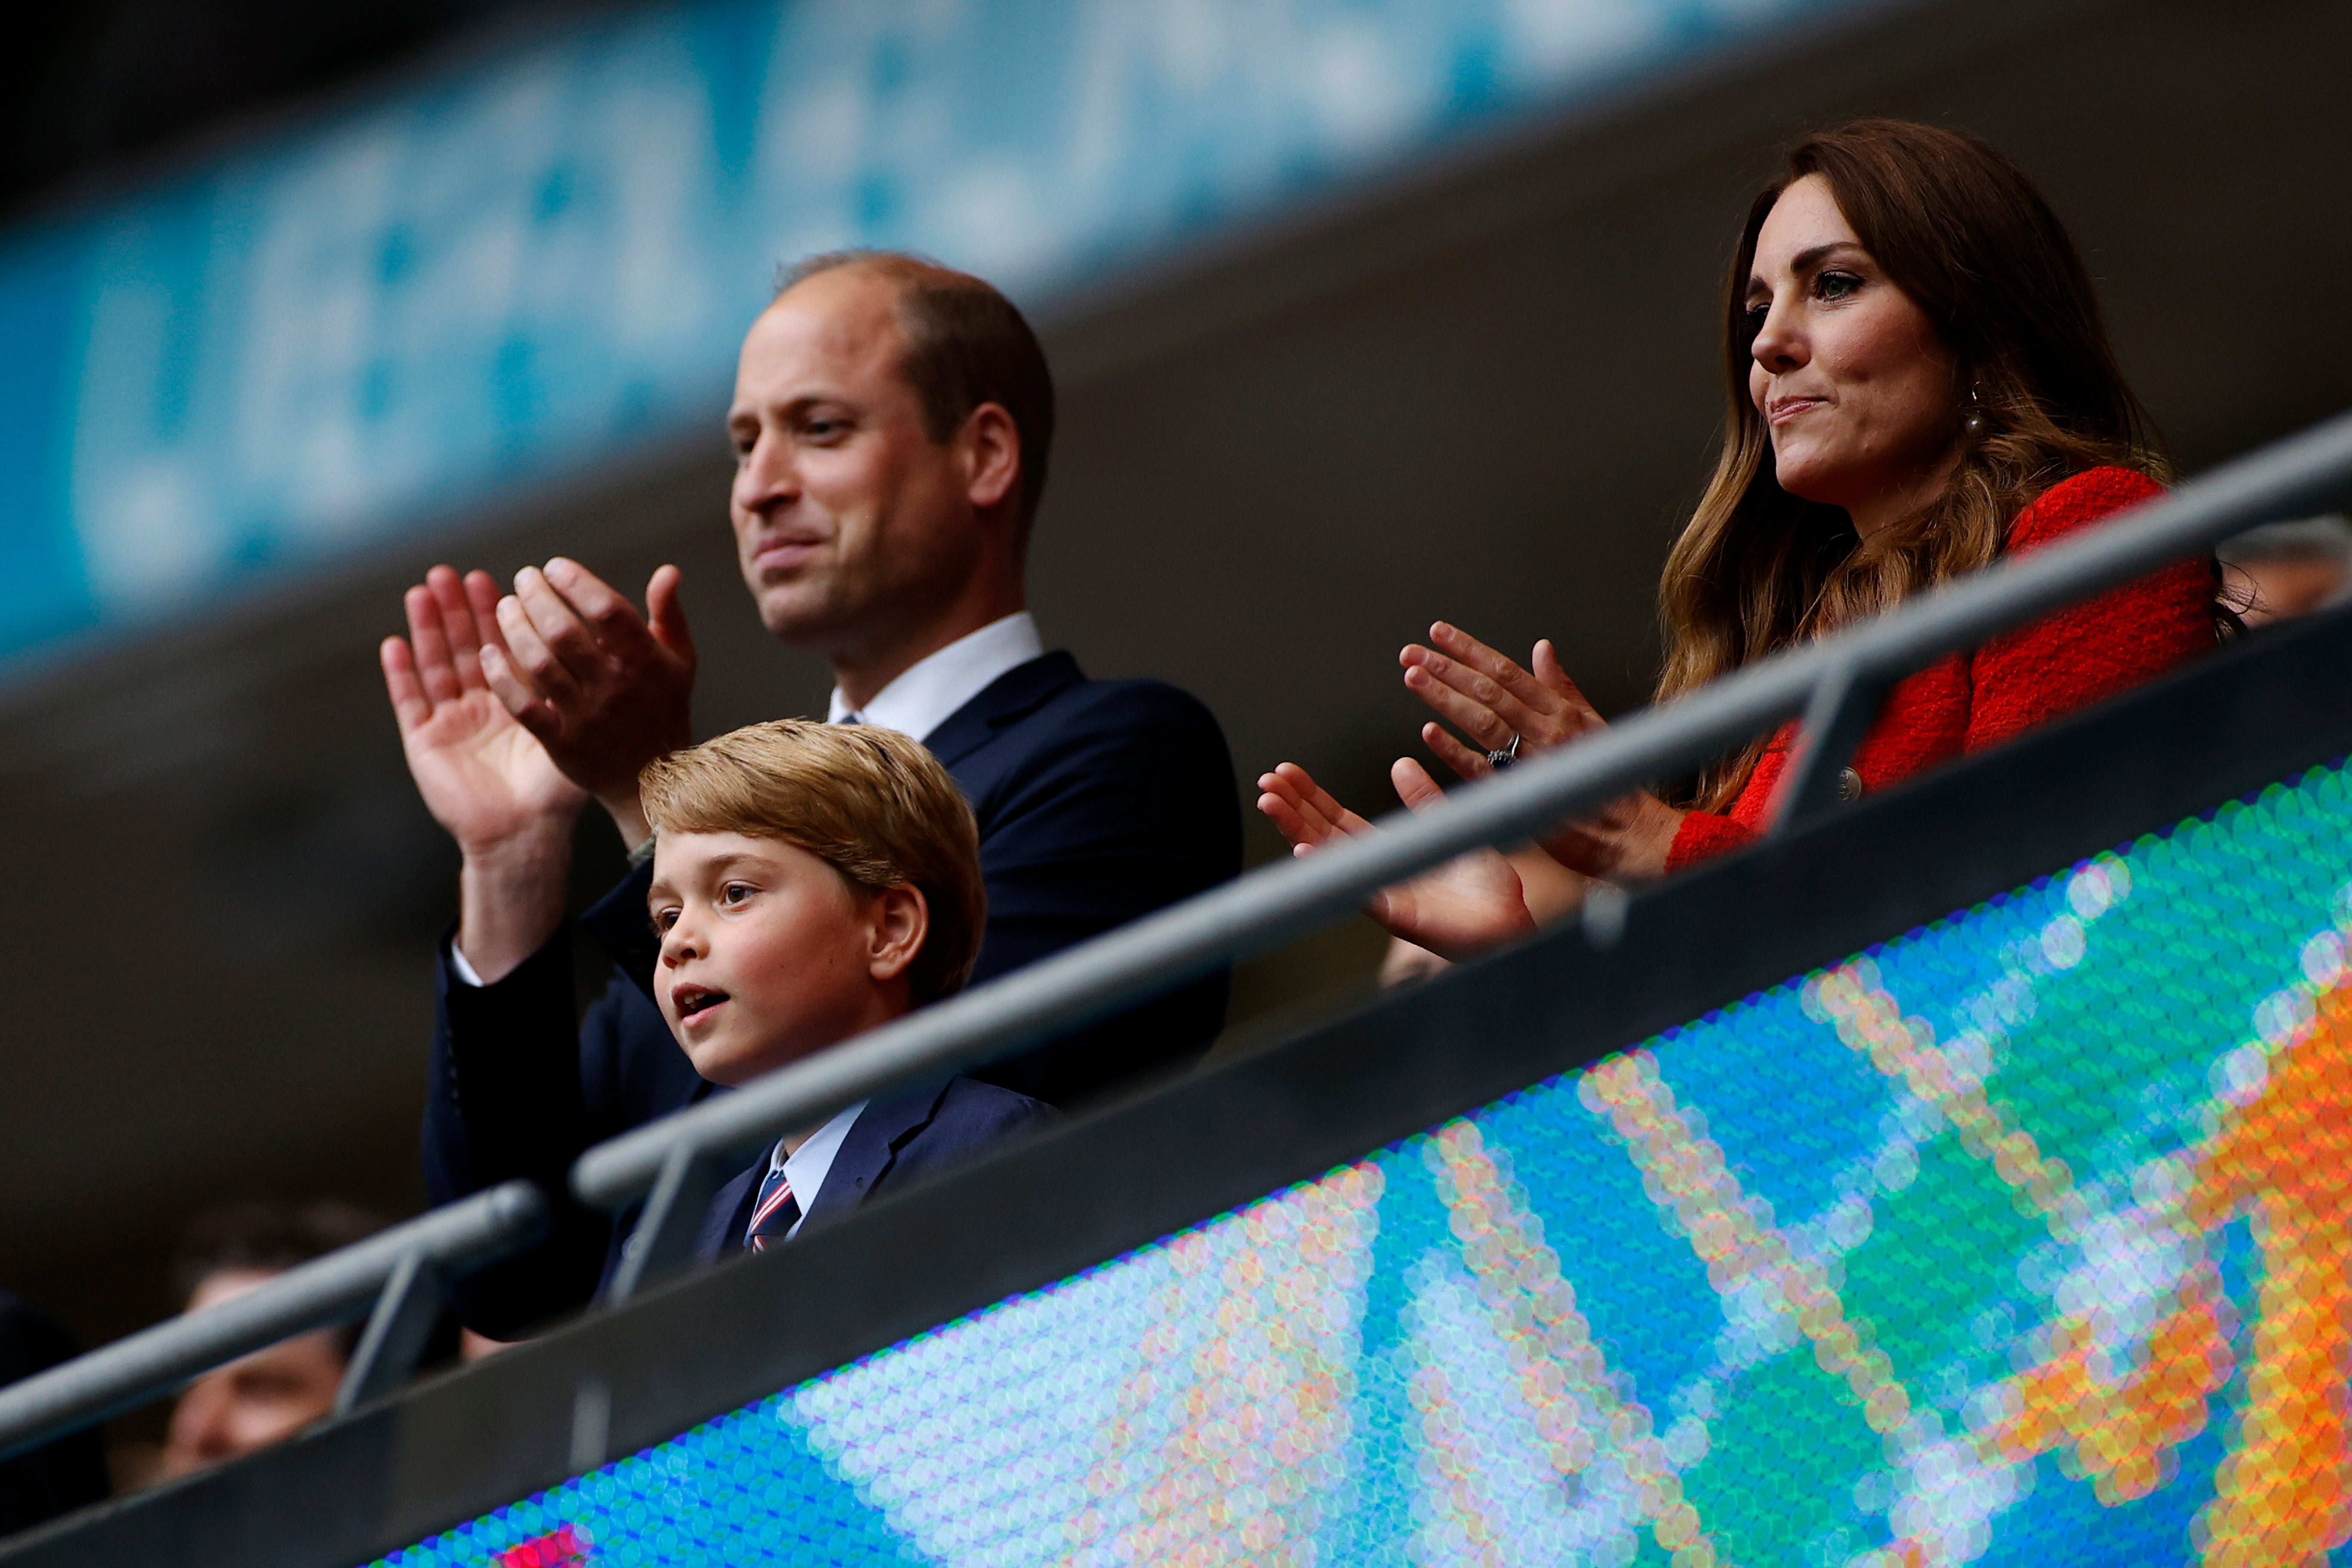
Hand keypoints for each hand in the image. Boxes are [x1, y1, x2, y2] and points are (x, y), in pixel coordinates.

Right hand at [382, 567, 586, 855]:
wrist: (523, 835)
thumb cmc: (552, 792)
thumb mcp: (570, 734)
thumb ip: (580, 696)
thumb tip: (608, 653)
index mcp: (515, 701)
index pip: (506, 647)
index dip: (500, 615)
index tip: (502, 580)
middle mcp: (481, 707)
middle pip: (467, 648)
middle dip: (460, 611)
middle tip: (455, 573)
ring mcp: (451, 722)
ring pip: (436, 665)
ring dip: (428, 629)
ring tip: (423, 591)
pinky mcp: (425, 742)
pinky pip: (410, 701)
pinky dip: (401, 673)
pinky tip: (395, 643)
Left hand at [479, 558, 696, 845]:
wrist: (654, 779)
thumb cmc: (662, 710)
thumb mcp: (679, 661)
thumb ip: (669, 615)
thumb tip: (667, 572)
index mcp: (644, 661)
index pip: (607, 610)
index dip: (577, 582)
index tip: (555, 567)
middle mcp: (615, 687)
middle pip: (565, 632)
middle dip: (537, 597)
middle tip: (523, 579)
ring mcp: (586, 715)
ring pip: (540, 664)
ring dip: (515, 629)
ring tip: (505, 606)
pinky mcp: (562, 742)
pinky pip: (524, 705)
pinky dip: (502, 677)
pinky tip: (489, 653)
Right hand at [1256, 760, 1534, 961]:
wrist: (1510, 920)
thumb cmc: (1485, 885)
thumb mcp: (1447, 827)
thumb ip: (1423, 799)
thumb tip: (1400, 763)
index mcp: (1385, 852)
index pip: (1336, 821)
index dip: (1310, 798)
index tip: (1287, 773)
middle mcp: (1374, 873)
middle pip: (1322, 836)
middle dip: (1292, 809)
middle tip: (1267, 782)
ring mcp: (1380, 893)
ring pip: (1329, 860)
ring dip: (1296, 831)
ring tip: (1271, 804)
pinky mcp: (1395, 914)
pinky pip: (1355, 890)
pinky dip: (1328, 871)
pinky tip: (1304, 851)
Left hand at [1401, 622, 1684, 880]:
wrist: (1632, 835)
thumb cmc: (1612, 780)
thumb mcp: (1591, 724)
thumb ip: (1561, 686)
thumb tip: (1541, 649)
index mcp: (1560, 712)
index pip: (1507, 671)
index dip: (1470, 650)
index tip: (1439, 633)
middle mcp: (1546, 731)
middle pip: (1489, 690)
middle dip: (1448, 668)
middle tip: (1412, 653)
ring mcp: (1534, 763)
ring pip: (1484, 721)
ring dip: (1446, 697)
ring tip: (1414, 677)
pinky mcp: (1524, 797)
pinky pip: (1484, 770)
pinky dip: (1455, 750)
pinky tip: (1428, 733)